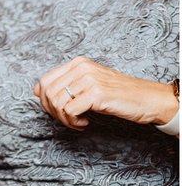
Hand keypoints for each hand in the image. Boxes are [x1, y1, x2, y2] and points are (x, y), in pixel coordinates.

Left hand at [34, 56, 178, 129]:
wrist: (148, 99)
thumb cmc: (119, 94)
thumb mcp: (89, 84)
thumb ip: (65, 84)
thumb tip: (36, 91)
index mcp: (77, 63)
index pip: (44, 80)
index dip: (45, 100)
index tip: (57, 111)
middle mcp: (81, 67)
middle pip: (47, 92)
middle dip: (53, 111)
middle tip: (67, 120)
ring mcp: (89, 79)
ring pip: (56, 102)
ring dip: (64, 119)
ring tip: (77, 122)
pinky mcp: (96, 93)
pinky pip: (69, 110)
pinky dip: (74, 122)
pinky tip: (86, 123)